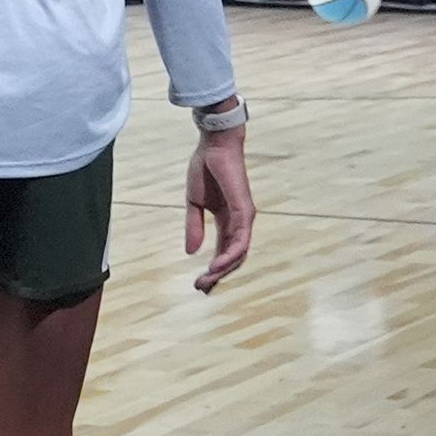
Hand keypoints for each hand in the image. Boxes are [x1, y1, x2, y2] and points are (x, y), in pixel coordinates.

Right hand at [183, 123, 255, 291]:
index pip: (222, 251)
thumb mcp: (193, 203)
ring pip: (239, 253)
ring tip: (207, 280)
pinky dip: (229, 255)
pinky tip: (216, 265)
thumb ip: (193, 227)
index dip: (212, 269)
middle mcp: (239, 223)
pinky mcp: (244, 212)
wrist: (214, 147)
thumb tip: (190, 252)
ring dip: (224, 269)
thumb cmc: (205, 169)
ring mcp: (244, 219)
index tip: (198, 283)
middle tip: (201, 288)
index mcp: (226, 220)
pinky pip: (240, 240)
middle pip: (233, 257)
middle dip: (218, 275)